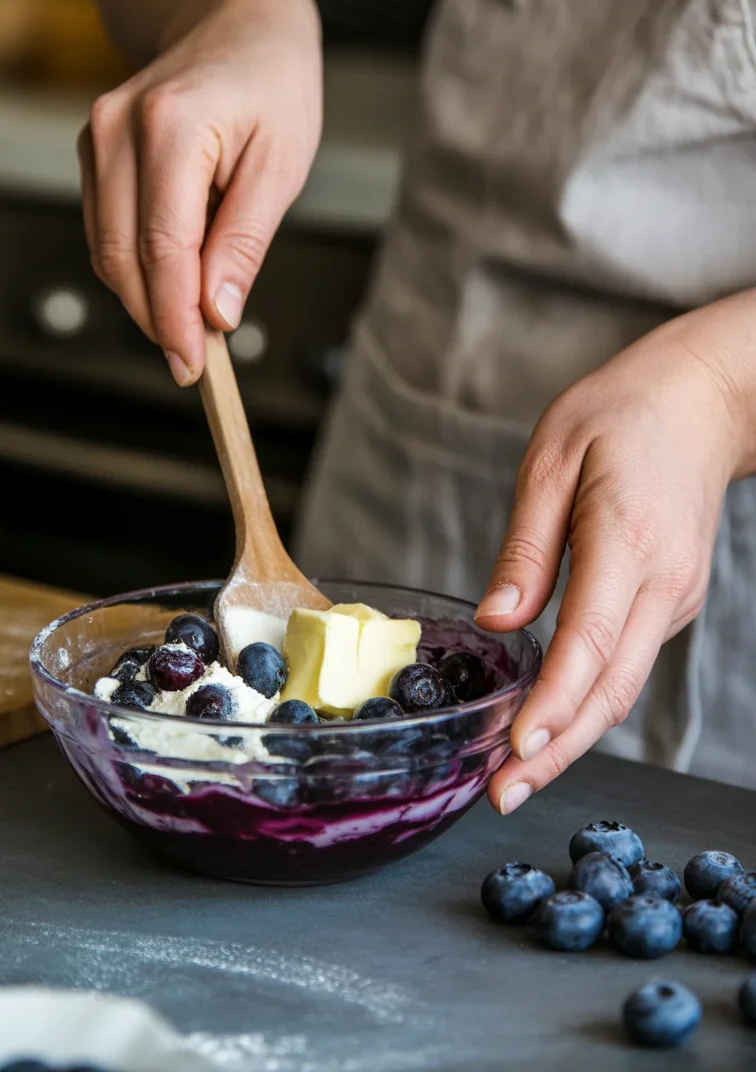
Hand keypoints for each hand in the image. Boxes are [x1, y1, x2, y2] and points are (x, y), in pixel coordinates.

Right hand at [78, 0, 321, 384]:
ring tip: (190, 329)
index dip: (174, 318)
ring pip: (105, 250)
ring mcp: (97, 139)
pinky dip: (136, 270)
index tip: (194, 364)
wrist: (236, 24)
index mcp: (170, 126)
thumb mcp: (281, 165)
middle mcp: (118, 130)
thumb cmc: (270, 86)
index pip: (162, 247)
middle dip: (155, 320)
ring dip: (144, 300)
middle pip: (120, 256)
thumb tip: (217, 314)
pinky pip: (105, 231)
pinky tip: (172, 285)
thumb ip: (244, 242)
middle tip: (194, 364)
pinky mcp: (94, 153)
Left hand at [475, 291, 755, 813]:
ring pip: (623, 686)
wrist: (700, 403)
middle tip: (503, 795)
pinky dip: (588, 702)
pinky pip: (627, 663)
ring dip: (572, 736)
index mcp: (629, 539)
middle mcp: (663, 582)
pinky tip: (549, 721)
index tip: (516, 749)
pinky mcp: (671, 602)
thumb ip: (525, 546)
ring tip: (516, 775)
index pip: (592, 640)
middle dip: (557, 748)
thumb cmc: (618, 417)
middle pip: (612, 687)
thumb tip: (497, 621)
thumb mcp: (552, 459)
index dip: (555, 702)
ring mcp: (675, 597)